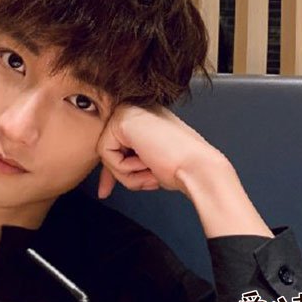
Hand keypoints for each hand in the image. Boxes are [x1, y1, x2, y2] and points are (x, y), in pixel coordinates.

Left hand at [95, 104, 225, 198]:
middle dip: (120, 174)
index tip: (106, 191)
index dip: (115, 170)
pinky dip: (123, 168)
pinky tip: (147, 162)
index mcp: (144, 117)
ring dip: (126, 173)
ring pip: (105, 153)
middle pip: (108, 149)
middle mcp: (135, 110)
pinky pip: (105, 153)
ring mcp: (128, 111)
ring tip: (151, 171)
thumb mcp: (146, 165)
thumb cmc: (181, 169)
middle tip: (146, 181)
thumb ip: (125, 165)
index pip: (115, 145)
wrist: (198, 168)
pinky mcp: (122, 120)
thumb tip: (103, 185)